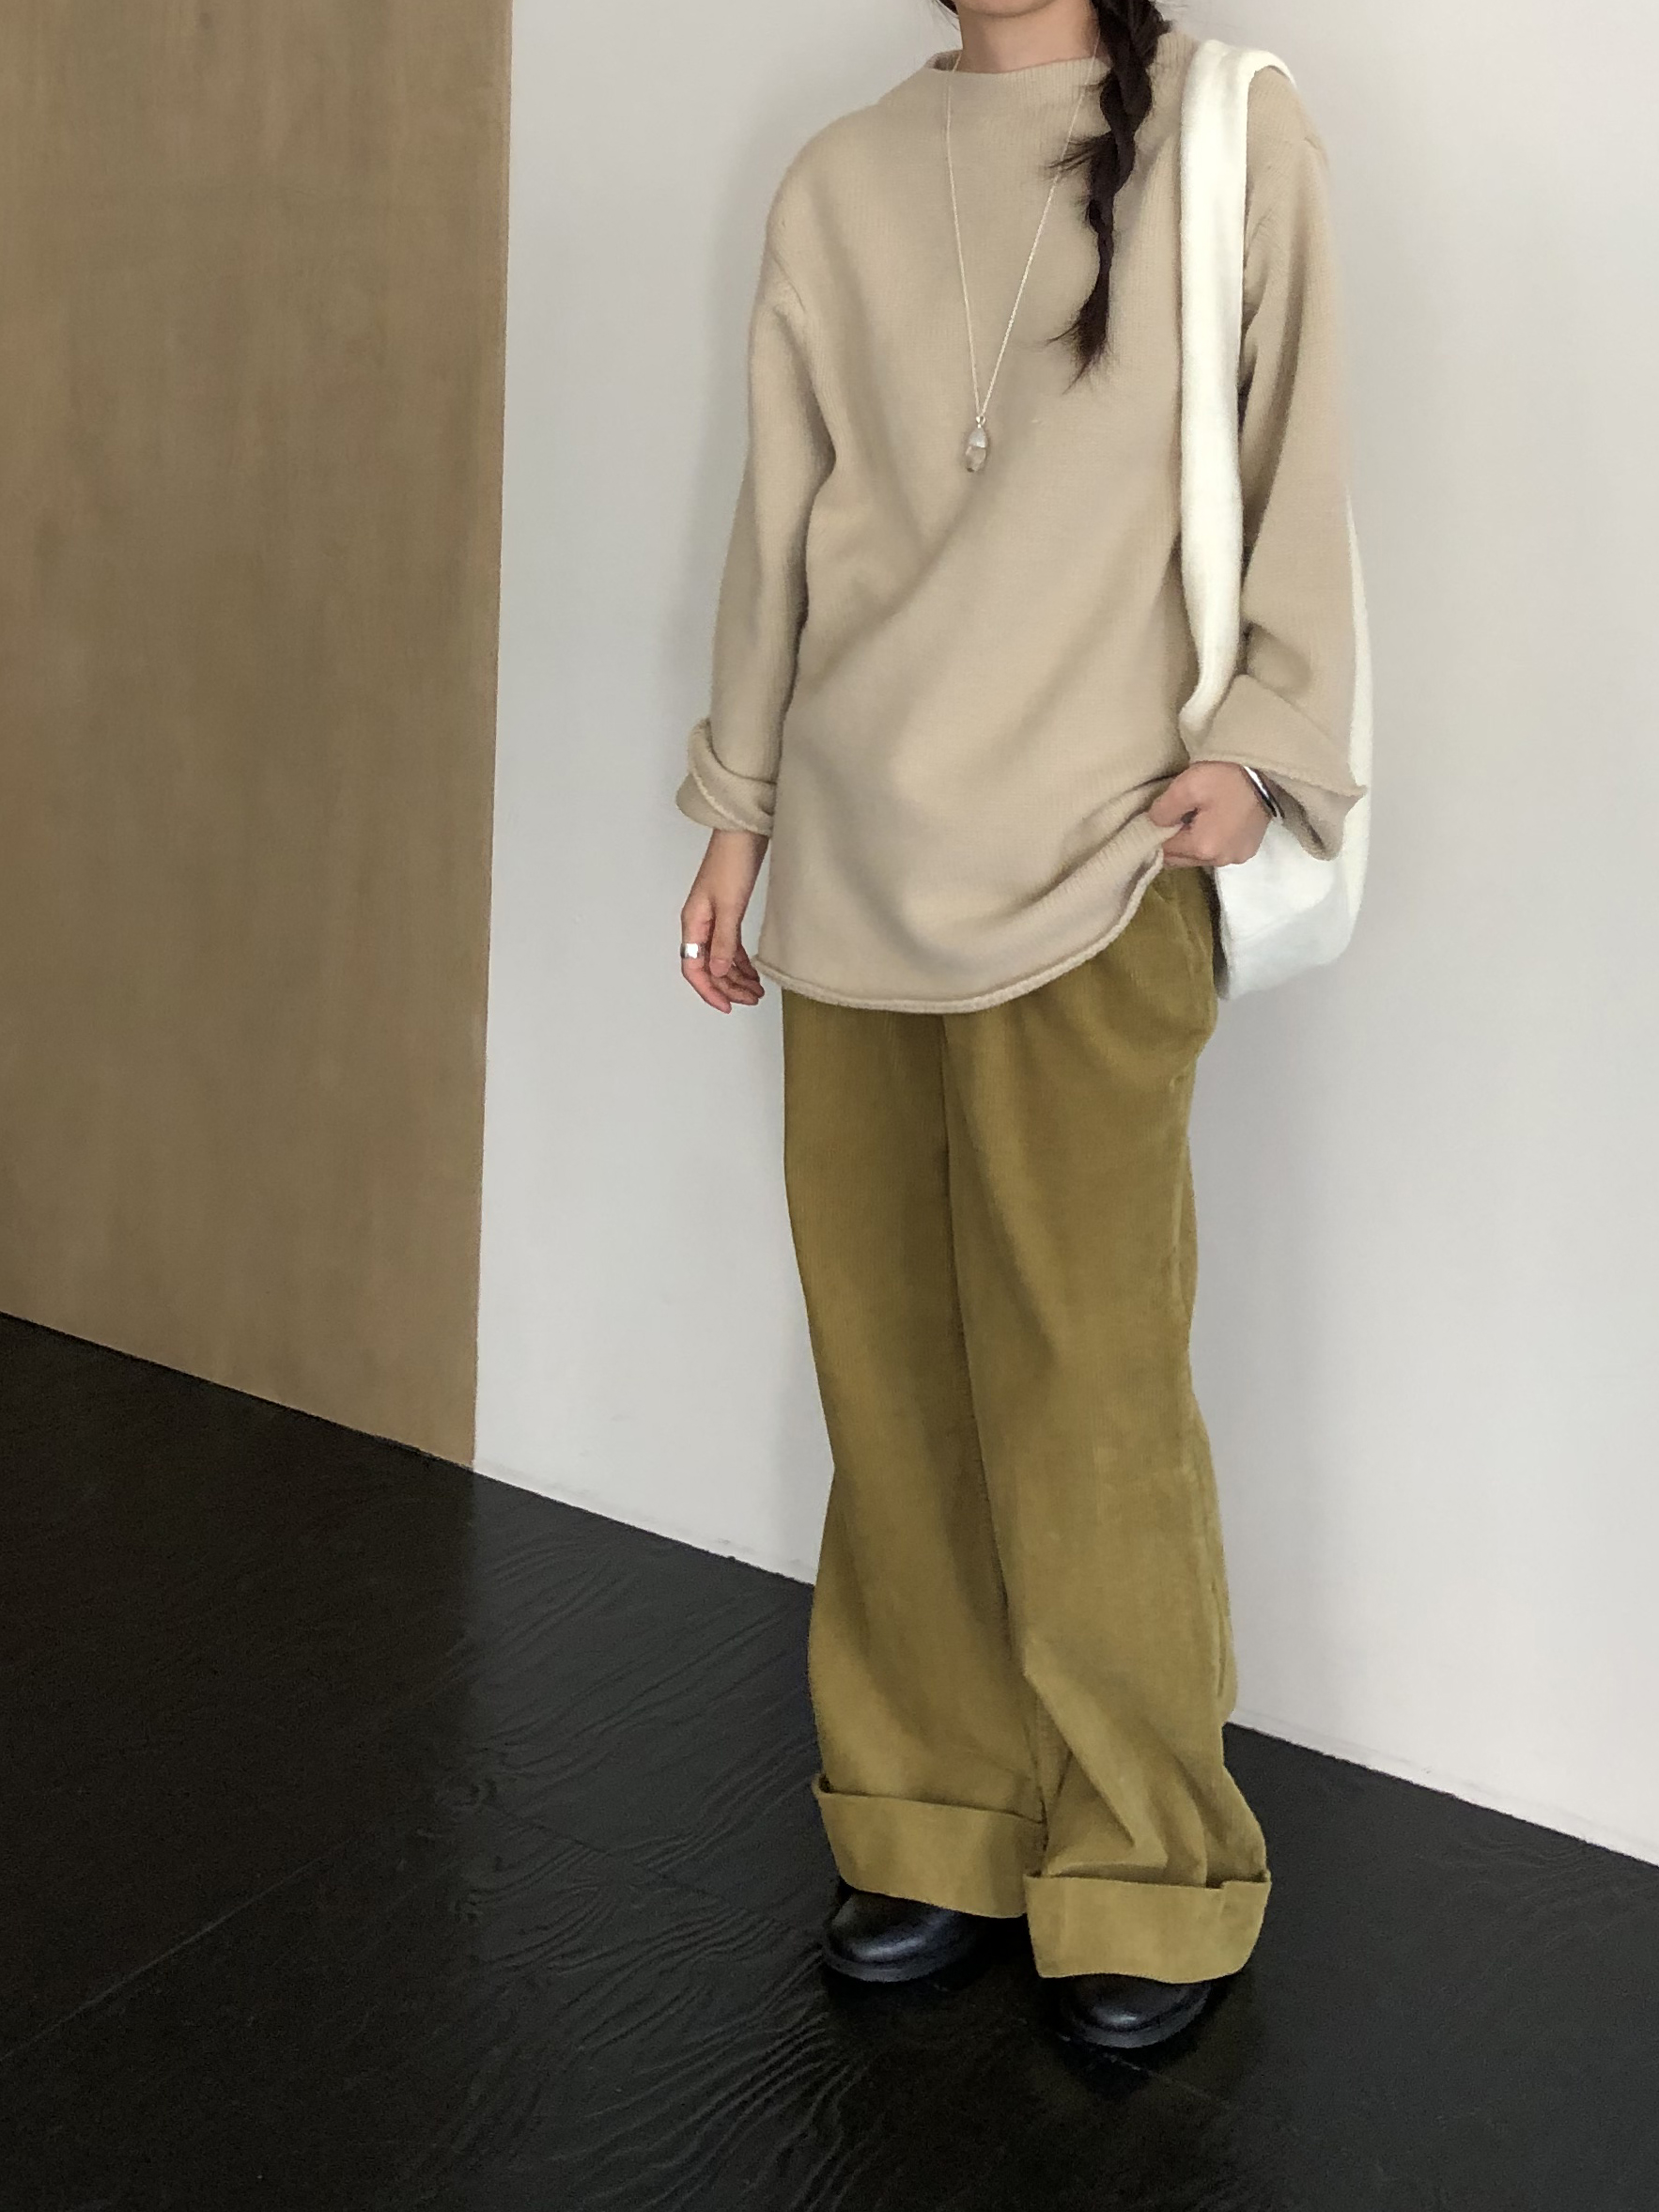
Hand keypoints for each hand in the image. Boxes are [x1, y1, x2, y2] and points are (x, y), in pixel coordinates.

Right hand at [681, 829, 768, 1011]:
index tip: (728, 1006)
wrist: (744, 832)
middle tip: (752, 999)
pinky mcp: (727, 912)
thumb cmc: (732, 861)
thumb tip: (716, 972)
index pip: (693, 968)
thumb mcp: (729, 906)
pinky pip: (730, 946)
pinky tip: (753, 972)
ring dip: (736, 977)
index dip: (709, 991)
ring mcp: (713, 918)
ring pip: (720, 959)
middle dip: (728, 987)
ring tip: (756, 991)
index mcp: (693, 923)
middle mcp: (700, 924)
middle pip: (708, 967)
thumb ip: (723, 941)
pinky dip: (740, 961)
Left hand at [1150, 761, 1273, 867]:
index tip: (1160, 815)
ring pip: (1199, 857)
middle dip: (1173, 840)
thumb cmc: (1227, 775)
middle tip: (1176, 813)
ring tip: (1195, 815)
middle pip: (1181, 858)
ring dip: (1192, 841)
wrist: (1267, 768)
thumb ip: (1163, 809)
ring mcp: (1237, 857)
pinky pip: (1218, 851)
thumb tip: (1155, 823)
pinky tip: (1212, 819)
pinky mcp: (1248, 849)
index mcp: (1203, 848)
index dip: (1156, 833)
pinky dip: (1209, 840)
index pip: (1164, 851)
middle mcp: (1221, 861)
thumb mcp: (1187, 785)